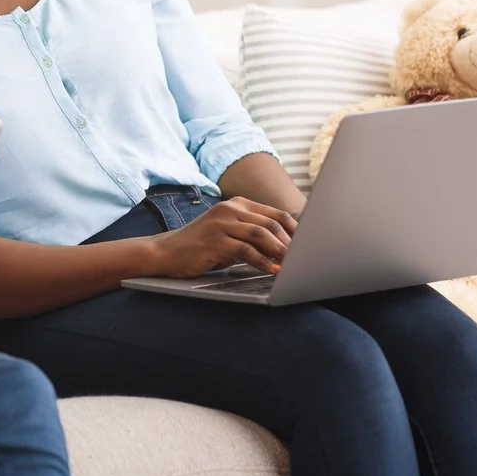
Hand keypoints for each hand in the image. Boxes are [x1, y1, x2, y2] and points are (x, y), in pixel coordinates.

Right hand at [150, 198, 295, 277]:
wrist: (166, 252)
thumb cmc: (201, 246)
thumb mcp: (229, 234)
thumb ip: (253, 235)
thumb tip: (287, 247)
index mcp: (237, 204)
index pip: (275, 214)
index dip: (296, 230)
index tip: (310, 246)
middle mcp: (229, 209)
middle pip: (271, 223)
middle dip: (291, 243)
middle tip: (305, 259)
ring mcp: (221, 223)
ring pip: (261, 234)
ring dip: (280, 251)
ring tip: (293, 266)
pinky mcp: (214, 240)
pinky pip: (246, 250)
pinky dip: (263, 262)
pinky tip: (272, 271)